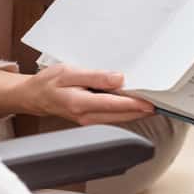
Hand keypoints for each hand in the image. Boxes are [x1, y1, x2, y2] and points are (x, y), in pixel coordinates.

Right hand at [19, 65, 154, 125]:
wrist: (34, 96)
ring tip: (151, 103)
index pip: (114, 105)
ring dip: (135, 112)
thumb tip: (118, 79)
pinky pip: (112, 118)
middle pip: (121, 116)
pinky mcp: (90, 120)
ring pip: (118, 119)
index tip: (150, 102)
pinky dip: (124, 112)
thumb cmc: (49, 83)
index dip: (134, 104)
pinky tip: (133, 105)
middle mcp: (87, 116)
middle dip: (141, 110)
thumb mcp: (70, 72)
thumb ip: (95, 76)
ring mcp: (89, 121)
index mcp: (81, 103)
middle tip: (159, 103)